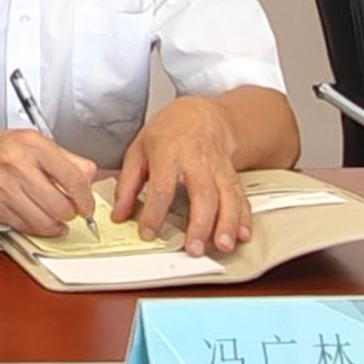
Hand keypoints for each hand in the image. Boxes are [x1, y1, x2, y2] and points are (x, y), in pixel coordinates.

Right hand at [0, 127, 98, 235]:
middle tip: (70, 211)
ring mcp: (2, 188)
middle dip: (70, 213)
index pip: (73, 179)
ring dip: (55, 224)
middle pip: (60, 206)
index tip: (87, 205)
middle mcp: (16, 166)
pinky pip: (23, 227)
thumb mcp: (39, 142)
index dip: (86, 199)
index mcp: (33, 146)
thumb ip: (69, 160)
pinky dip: (35, 227)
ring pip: (43, 222)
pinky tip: (39, 220)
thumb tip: (90, 180)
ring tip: (56, 218)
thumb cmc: (4, 148)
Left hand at [116, 97, 250, 255]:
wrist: (201, 115)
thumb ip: (127, 184)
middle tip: (193, 248)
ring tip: (222, 246)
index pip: (162, 188)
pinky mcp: (233, 177)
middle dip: (200, 225)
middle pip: (202, 195)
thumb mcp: (138, 150)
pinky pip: (241, 198)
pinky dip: (244, 218)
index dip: (154, 213)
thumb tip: (118, 214)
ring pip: (227, 198)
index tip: (147, 233)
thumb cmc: (168, 133)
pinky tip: (243, 235)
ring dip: (227, 225)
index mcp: (168, 154)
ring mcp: (219, 170)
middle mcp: (197, 162)